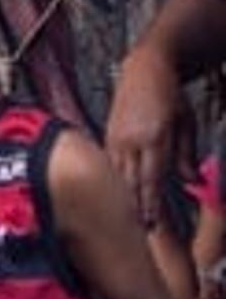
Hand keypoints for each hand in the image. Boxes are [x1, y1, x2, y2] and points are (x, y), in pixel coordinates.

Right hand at [107, 46, 180, 226]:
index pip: (151, 178)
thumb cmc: (169, 94)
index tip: (152, 221)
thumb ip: (187, 154)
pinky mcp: (107, 136)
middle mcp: (131, 139)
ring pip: (118, 176)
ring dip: (124, 197)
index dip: (151, 203)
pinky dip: (116, 181)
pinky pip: (111, 164)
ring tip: (129, 217)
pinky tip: (120, 193)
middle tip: (141, 230)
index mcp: (154, 136)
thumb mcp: (187, 123)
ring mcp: (115, 137)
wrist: (144, 69)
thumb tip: (191, 181)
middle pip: (131, 182)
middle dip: (136, 207)